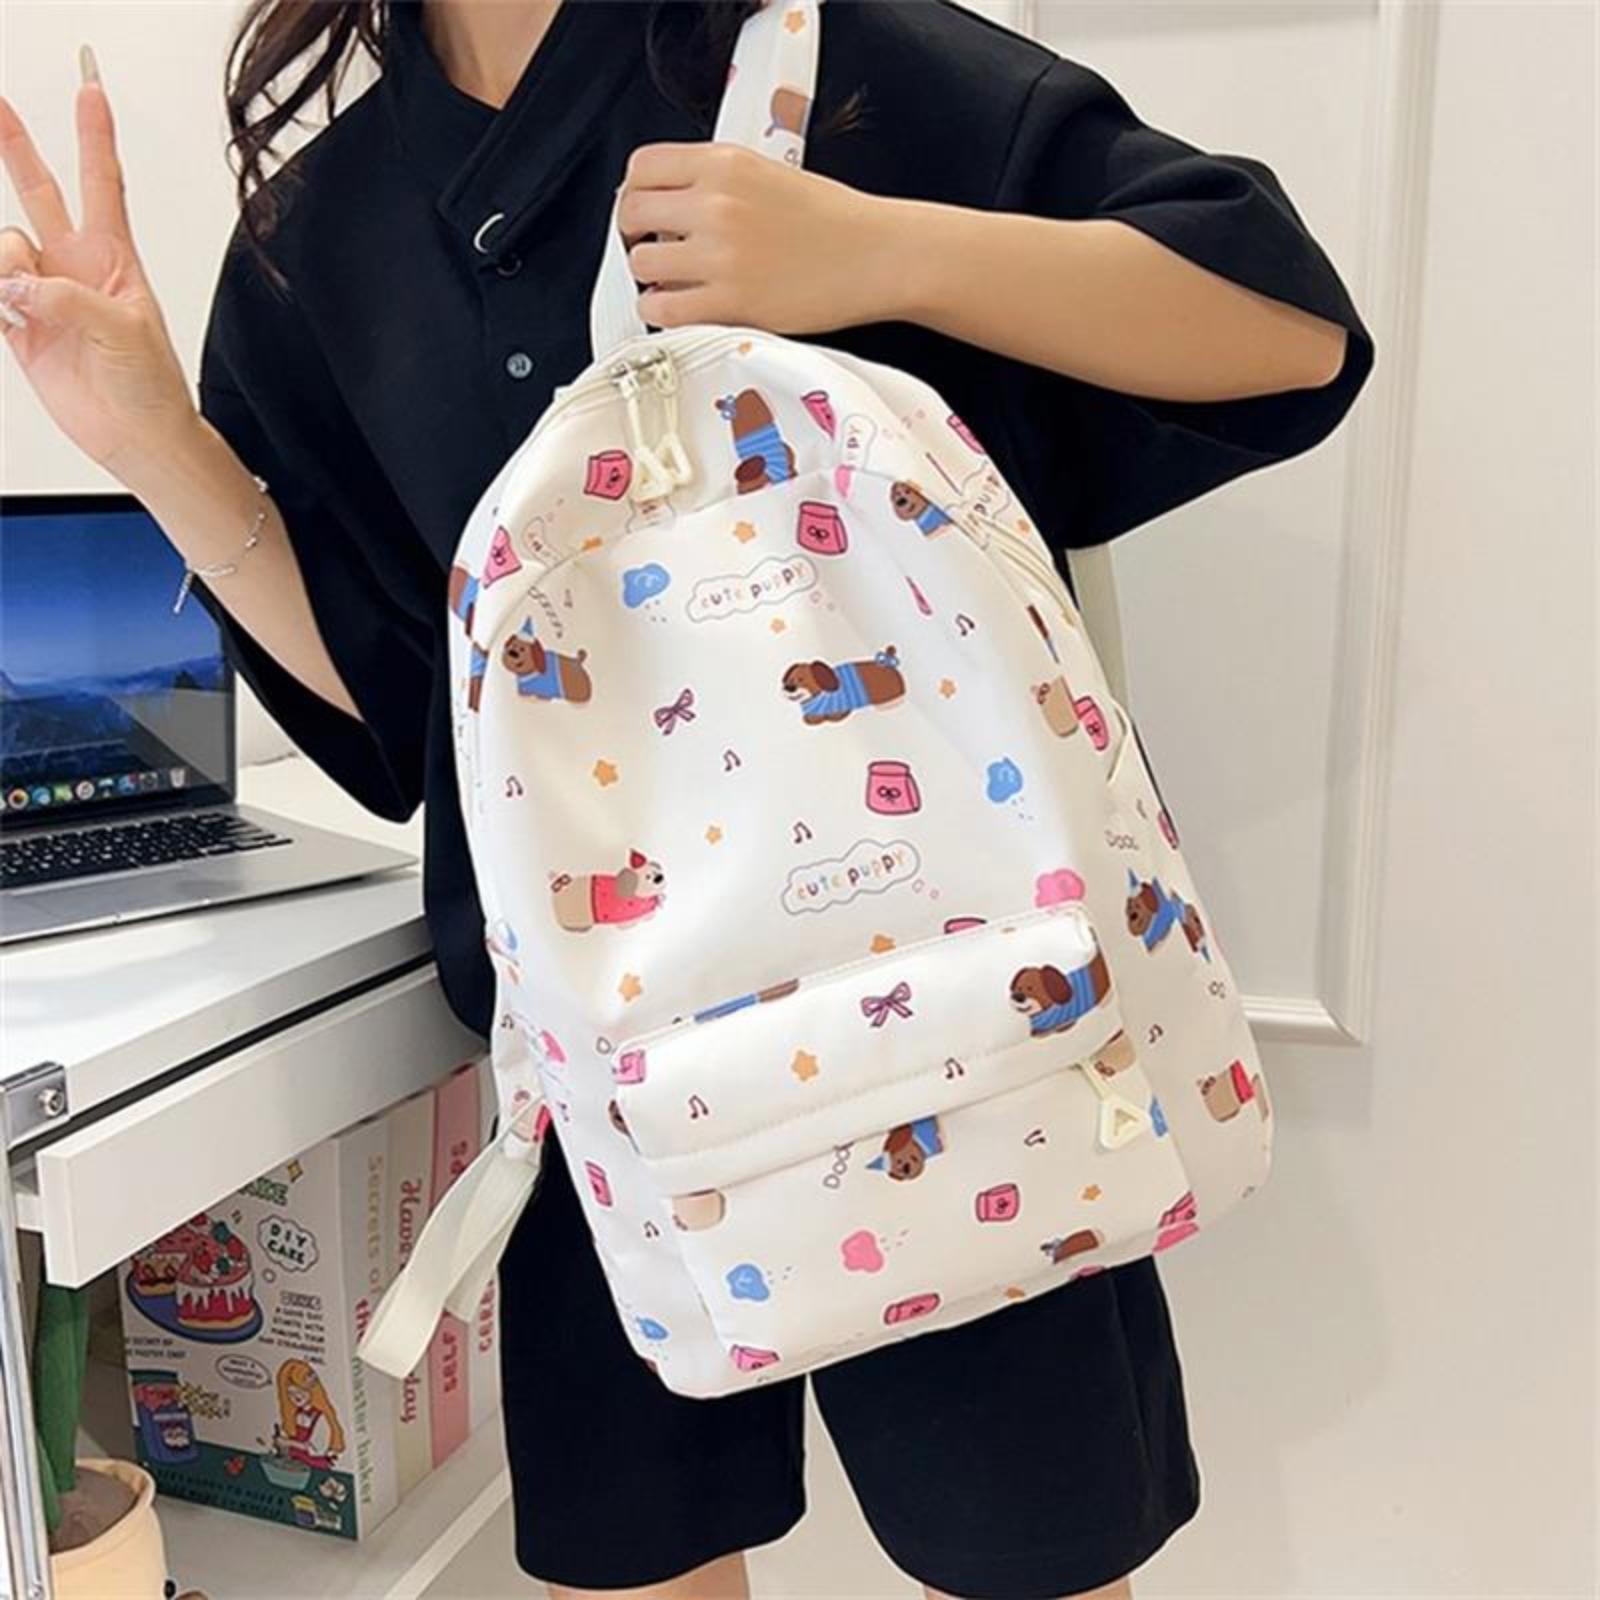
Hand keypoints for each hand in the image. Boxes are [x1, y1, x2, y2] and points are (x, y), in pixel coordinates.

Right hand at [0, 53, 197, 474]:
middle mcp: (74, 267)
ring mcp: (44, 293)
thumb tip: (15, 282)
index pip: (102, 183)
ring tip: (24, 303)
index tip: (91, 89)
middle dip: (13, 146)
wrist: (138, 438)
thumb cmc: (150, 385)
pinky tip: (9, 307)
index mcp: (114, 259)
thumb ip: (67, 297)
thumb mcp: (122, 331)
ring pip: (2, 246)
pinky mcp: (20, 326)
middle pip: (38, 191)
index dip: (94, 136)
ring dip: (5, 266)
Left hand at [617, 141, 901, 334]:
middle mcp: (717, 203)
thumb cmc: (832, 221)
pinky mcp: (730, 300)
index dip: (635, 193)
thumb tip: (667, 202)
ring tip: (672, 283)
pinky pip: (662, 307)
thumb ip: (716, 180)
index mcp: (724, 163)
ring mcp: (721, 253)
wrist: (876, 255)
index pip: (641, 167)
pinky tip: (679, 308)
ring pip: (641, 264)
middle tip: (651, 250)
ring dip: (649, 277)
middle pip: (631, 213)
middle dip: (635, 235)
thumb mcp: (768, 172)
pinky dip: (661, 311)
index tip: (644, 212)